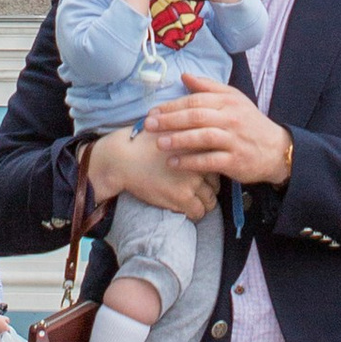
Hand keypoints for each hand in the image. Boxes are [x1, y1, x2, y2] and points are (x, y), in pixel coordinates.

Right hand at [86, 130, 218, 222]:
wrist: (122, 158)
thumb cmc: (143, 142)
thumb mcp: (170, 129)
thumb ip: (189, 133)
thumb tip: (203, 138)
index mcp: (199, 144)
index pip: (218, 161)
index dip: (211, 170)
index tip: (205, 174)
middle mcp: (200, 161)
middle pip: (217, 182)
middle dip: (209, 188)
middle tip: (198, 190)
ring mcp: (192, 180)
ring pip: (211, 200)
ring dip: (204, 203)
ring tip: (193, 201)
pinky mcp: (182, 196)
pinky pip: (198, 211)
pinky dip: (194, 213)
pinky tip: (186, 209)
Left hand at [143, 71, 294, 188]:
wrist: (276, 150)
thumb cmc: (249, 123)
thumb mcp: (234, 100)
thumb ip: (209, 88)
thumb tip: (184, 76)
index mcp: (228, 102)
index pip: (196, 100)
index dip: (172, 106)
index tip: (153, 112)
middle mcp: (231, 119)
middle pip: (196, 116)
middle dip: (170, 120)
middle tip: (149, 125)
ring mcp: (234, 140)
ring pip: (203, 137)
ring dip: (178, 140)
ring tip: (158, 143)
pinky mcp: (235, 161)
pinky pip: (210, 160)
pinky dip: (190, 162)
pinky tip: (174, 163)